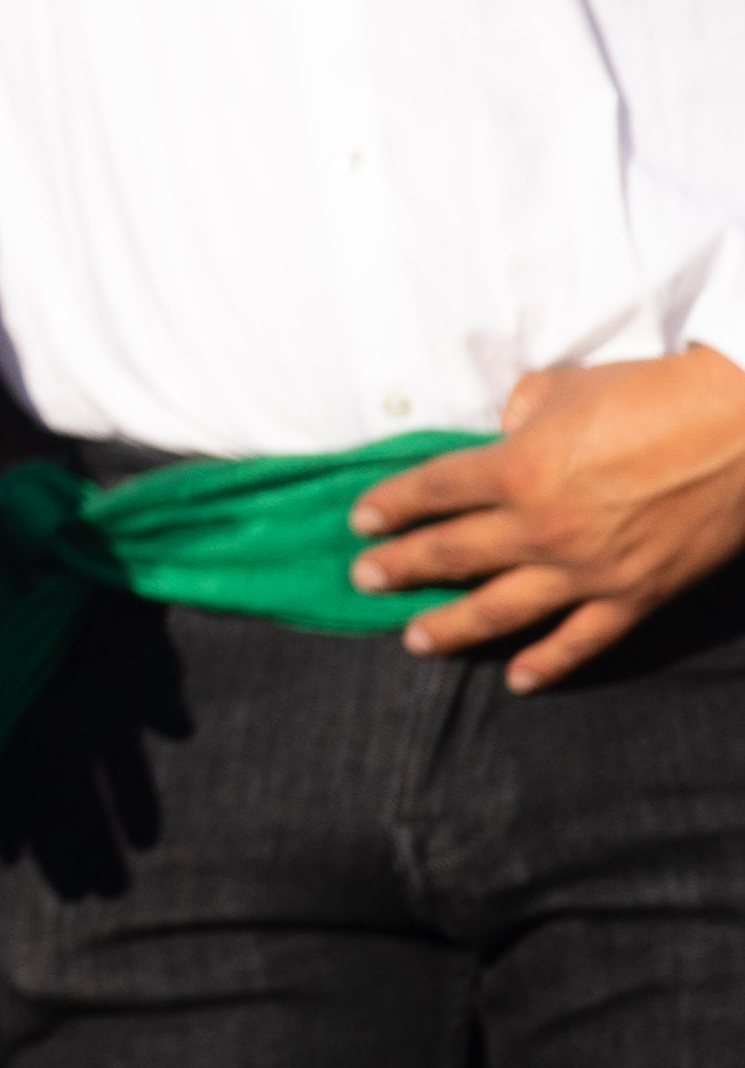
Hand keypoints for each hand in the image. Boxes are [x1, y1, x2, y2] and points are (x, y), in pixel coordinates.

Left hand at [348, 348, 744, 687]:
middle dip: (400, 568)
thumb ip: (518, 415)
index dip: (390, 506)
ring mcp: (587, 570)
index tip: (360, 521)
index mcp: (516, 469)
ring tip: (414, 639)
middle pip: (450, 554)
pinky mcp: (634, 597)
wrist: (743, 427)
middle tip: (363, 579)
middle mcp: (541, 527)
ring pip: (500, 610)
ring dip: (450, 627)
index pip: (431, 491)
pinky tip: (518, 679)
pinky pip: (580, 641)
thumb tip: (503, 435)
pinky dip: (547, 664)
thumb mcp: (563, 388)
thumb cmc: (653, 395)